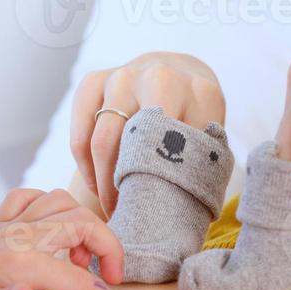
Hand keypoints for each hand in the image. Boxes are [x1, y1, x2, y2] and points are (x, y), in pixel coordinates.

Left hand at [0, 189, 143, 289]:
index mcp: (19, 263)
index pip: (79, 280)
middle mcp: (19, 236)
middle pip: (82, 222)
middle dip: (108, 248)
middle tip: (111, 280)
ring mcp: (11, 227)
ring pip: (62, 204)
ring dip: (84, 226)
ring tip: (82, 261)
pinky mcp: (3, 226)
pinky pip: (34, 199)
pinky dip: (51, 211)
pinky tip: (52, 238)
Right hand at [70, 53, 226, 216]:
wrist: (174, 73)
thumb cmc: (193, 121)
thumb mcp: (209, 136)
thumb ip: (204, 163)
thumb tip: (182, 211)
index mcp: (200, 91)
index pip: (180, 146)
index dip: (167, 183)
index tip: (161, 211)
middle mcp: (159, 76)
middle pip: (137, 142)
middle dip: (131, 185)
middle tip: (132, 215)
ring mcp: (123, 76)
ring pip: (102, 141)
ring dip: (104, 183)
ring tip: (114, 209)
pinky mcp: (93, 81)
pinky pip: (80, 136)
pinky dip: (86, 168)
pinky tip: (98, 186)